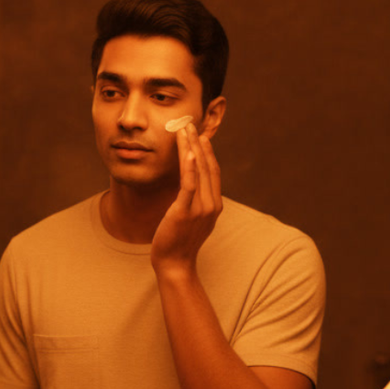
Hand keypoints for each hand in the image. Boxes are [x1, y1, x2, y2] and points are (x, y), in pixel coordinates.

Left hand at [150, 123, 222, 276]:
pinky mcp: (185, 211)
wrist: (175, 264)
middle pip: (207, 166)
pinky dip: (189, 167)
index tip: (199, 135)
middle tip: (189, 124)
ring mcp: (200, 208)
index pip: (212, 171)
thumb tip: (190, 187)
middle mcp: (212, 204)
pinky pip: (189, 185)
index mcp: (214, 204)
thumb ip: (194, 201)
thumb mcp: (191, 218)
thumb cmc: (179, 242)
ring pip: (198, 171)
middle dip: (198, 143)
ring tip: (184, 130)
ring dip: (191, 148)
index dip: (207, 151)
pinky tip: (186, 152)